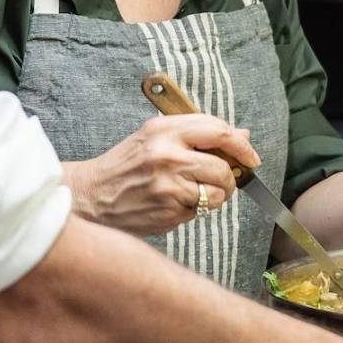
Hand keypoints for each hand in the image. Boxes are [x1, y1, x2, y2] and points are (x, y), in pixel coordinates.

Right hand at [64, 115, 259, 236]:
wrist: (91, 196)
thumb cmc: (125, 165)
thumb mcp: (155, 137)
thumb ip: (197, 134)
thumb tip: (243, 136)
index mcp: (164, 130)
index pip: (219, 131)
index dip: (242, 145)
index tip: (250, 156)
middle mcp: (167, 156)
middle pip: (223, 167)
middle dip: (230, 177)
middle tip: (221, 179)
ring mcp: (168, 186)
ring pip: (217, 194)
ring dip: (214, 197)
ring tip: (193, 192)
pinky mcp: (168, 212)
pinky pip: (199, 212)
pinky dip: (193, 210)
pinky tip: (172, 203)